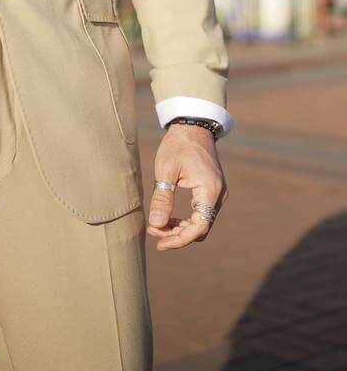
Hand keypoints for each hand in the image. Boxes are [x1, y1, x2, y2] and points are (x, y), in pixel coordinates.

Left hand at [147, 123, 227, 250]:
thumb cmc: (177, 145)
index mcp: (209, 190)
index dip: (180, 240)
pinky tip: (167, 219)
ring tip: (156, 227)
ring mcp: (217, 194)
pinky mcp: (211, 192)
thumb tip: (155, 225)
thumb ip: (162, 198)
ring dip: (180, 229)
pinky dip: (185, 220)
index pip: (199, 226)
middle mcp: (218, 195)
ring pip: (201, 222)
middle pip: (200, 228)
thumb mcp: (165, 170)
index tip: (160, 244)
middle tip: (153, 233)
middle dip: (177, 235)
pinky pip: (201, 213)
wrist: (192, 127)